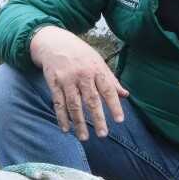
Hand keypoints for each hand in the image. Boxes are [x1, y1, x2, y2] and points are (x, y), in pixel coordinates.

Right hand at [28, 25, 127, 139]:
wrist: (53, 42)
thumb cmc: (80, 53)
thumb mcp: (98, 61)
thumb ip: (110, 79)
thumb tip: (125, 95)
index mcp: (96, 69)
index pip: (108, 90)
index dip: (114, 106)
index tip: (120, 120)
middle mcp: (82, 75)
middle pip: (91, 100)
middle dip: (97, 118)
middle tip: (103, 134)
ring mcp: (66, 80)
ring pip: (74, 105)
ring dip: (79, 123)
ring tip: (84, 137)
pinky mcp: (53, 83)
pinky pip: (58, 103)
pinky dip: (62, 117)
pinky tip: (66, 129)